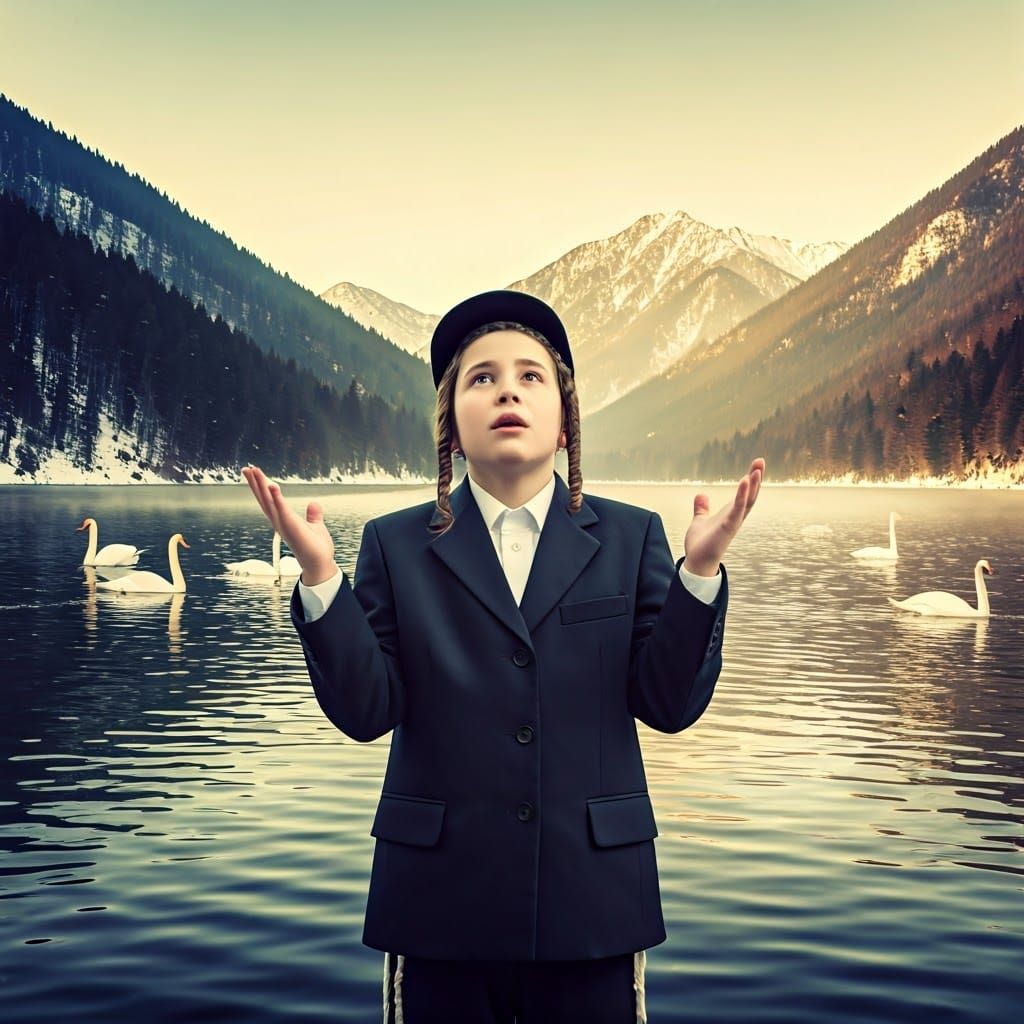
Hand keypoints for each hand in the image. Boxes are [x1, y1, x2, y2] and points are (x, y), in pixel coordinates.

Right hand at [241, 465, 335, 584]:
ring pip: (268, 501)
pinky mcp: (291, 526)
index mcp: (283, 519)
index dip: (260, 487)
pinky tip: (272, 484)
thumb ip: (313, 515)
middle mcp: (279, 521)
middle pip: (263, 499)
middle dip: (254, 483)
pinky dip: (277, 498)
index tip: (253, 473)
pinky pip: (282, 509)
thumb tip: (313, 504)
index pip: (268, 500)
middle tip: (246, 468)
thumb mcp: (315, 526)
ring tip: (254, 470)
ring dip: (261, 485)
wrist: (320, 563)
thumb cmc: (316, 547)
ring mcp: (283, 524)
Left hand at [683, 457, 764, 576]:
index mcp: (731, 514)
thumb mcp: (700, 520)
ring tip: (756, 469)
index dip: (750, 480)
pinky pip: (737, 509)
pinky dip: (742, 495)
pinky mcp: (728, 527)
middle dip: (756, 478)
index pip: (745, 494)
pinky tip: (744, 481)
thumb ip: (702, 508)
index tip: (756, 465)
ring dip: (752, 484)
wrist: (697, 562)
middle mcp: (736, 517)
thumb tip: (701, 495)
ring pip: (748, 501)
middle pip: (751, 494)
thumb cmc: (701, 544)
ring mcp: (734, 522)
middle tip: (760, 461)